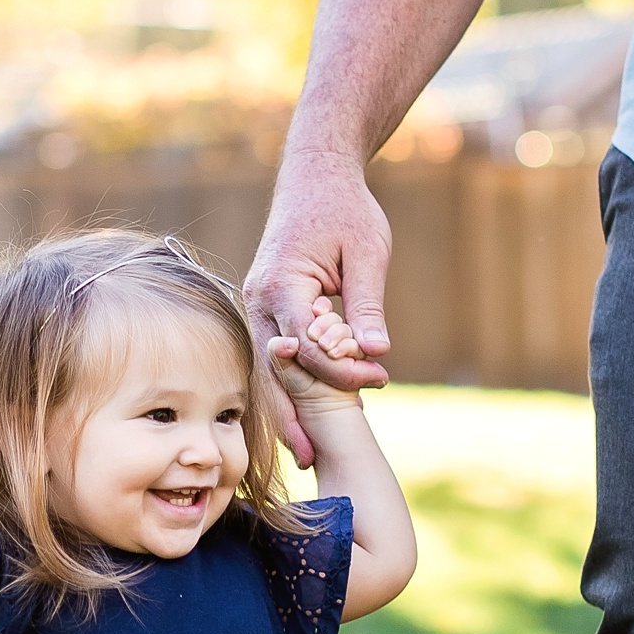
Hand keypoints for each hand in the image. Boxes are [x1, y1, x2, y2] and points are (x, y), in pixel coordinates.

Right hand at [244, 150, 392, 466]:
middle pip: (272, 369)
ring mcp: (257, 304)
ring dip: (283, 409)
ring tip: (301, 452)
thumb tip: (376, 353)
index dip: (340, 370)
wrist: (317, 174)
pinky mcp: (266, 308)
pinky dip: (286, 385)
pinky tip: (301, 416)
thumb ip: (366, 305)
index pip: (306, 344)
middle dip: (290, 416)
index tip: (376, 383)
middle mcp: (258, 298)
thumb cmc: (345, 208)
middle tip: (309, 459)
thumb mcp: (366, 253)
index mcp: (281, 282)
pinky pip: (273, 356)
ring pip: (266, 369)